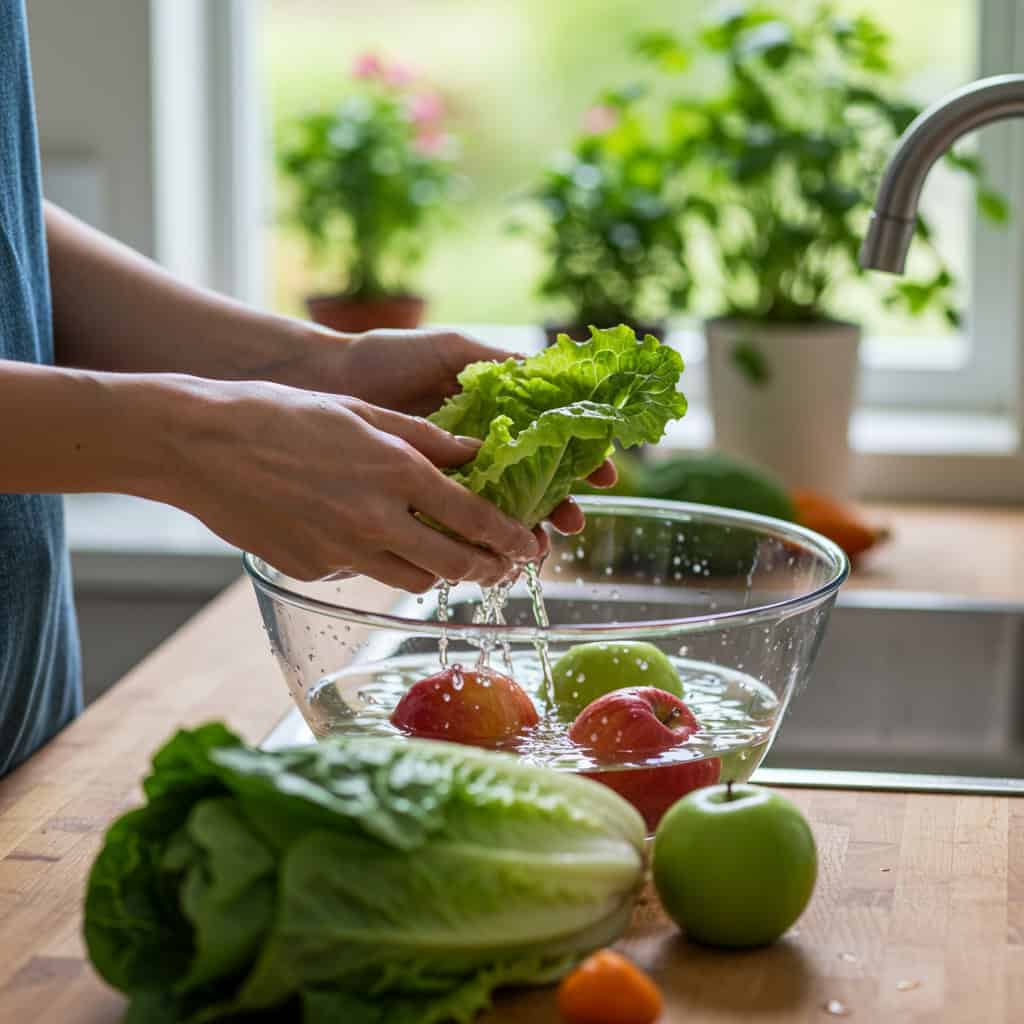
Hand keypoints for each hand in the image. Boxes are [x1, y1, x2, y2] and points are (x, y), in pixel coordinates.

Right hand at [167, 381, 540, 589]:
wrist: (200, 444)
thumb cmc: (281, 414)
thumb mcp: (363, 412)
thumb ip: (426, 439)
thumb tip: (475, 455)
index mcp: (396, 472)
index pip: (475, 519)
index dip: (511, 538)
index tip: (529, 546)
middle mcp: (376, 519)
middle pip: (454, 564)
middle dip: (486, 569)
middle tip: (498, 566)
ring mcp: (342, 551)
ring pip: (414, 581)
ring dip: (437, 571)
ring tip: (442, 555)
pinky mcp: (311, 569)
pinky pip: (361, 576)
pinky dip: (377, 563)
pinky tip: (365, 537)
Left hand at [308, 325, 617, 535]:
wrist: (325, 379)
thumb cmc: (387, 356)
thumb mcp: (451, 349)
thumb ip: (498, 362)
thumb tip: (552, 371)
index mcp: (495, 414)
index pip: (550, 441)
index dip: (581, 458)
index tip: (604, 474)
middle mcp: (479, 449)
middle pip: (534, 485)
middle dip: (560, 505)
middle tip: (573, 523)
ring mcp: (451, 477)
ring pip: (500, 511)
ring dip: (524, 530)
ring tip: (535, 547)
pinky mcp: (419, 498)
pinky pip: (454, 523)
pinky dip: (476, 539)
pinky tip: (489, 550)